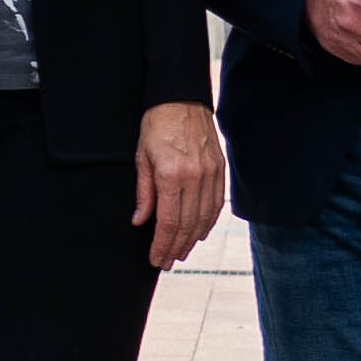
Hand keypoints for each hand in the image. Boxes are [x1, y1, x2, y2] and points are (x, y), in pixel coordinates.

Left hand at [132, 101, 227, 268]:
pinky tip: (199, 232)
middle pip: (188, 225)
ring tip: (180, 252)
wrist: (181, 99)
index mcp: (171, 175)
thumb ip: (144, 193)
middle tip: (167, 261)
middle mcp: (194, 177)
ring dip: (192, 239)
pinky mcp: (220, 169)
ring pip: (204, 218)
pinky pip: (217, 203)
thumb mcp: (141, 158)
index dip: (162, 244)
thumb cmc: (156, 126)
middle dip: (176, 247)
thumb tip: (140, 221)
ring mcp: (211, 174)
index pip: (169, 222)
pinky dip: (208, 222)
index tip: (156, 259)